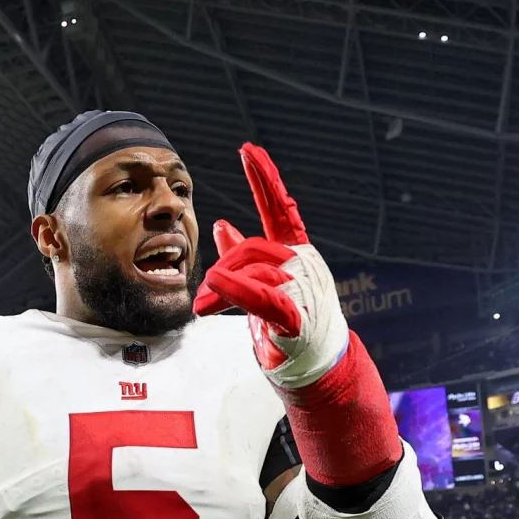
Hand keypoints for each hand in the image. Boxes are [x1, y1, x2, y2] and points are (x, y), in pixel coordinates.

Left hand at [193, 143, 349, 388]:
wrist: (318, 367)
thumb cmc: (290, 326)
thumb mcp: (263, 285)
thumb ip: (242, 256)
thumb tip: (221, 225)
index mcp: (297, 253)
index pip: (280, 209)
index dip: (265, 180)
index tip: (248, 151)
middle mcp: (304, 263)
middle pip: (253, 249)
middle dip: (222, 271)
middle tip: (200, 301)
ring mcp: (304, 287)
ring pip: (253, 272)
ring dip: (221, 291)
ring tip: (203, 310)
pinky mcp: (296, 314)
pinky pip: (259, 295)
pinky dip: (236, 290)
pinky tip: (217, 285)